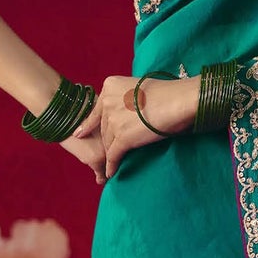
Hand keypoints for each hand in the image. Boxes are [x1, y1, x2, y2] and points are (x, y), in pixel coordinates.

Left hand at [71, 74, 198, 180]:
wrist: (177, 101)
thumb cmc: (166, 93)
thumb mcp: (138, 86)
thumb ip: (126, 97)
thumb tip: (128, 111)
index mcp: (109, 85)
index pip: (98, 110)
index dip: (90, 125)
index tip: (81, 133)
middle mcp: (107, 102)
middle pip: (104, 127)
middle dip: (107, 139)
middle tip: (106, 150)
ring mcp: (113, 121)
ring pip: (108, 142)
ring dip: (111, 153)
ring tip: (110, 163)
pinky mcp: (122, 138)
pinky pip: (113, 155)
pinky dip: (112, 165)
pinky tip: (111, 172)